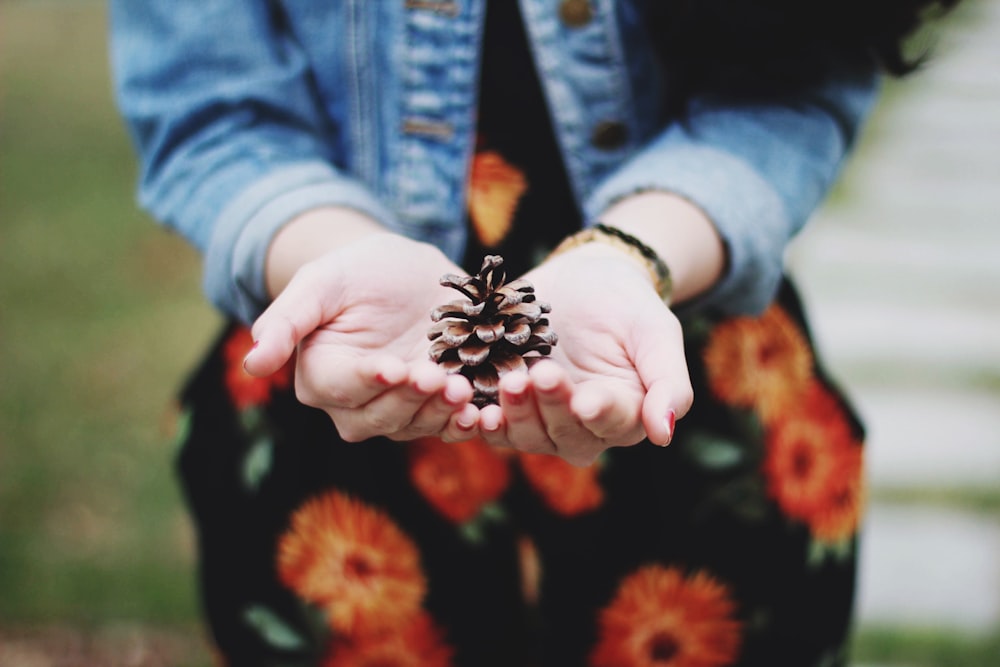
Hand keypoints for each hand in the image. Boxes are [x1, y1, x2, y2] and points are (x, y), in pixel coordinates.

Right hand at [244, 232, 477, 441]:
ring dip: (440, 412)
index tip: (393, 368)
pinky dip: (465, 424)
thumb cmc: (357, 271)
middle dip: (409, 399)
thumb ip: (287, 320)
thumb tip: (252, 364)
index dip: (367, 381)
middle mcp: (355, 402)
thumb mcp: (322, 282)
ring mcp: (397, 408)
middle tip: (439, 377)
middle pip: (377, 417)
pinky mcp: (434, 407)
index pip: (339, 388)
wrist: (407, 271)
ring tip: (464, 389)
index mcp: (320, 373)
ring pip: (413, 425)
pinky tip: (483, 415)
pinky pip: (446, 426)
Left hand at [478, 244, 693, 465]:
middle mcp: (580, 428)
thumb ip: (669, 382)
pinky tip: (468, 398)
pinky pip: (488, 421)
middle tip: (541, 374)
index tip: (587, 401)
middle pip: (565, 434)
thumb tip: (664, 433)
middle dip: (552, 406)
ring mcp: (539, 419)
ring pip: (525, 435)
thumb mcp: (657, 332)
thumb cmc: (629, 305)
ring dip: (514, 413)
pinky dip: (476, 415)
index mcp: (624, 416)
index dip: (599, 413)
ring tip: (510, 382)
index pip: (612, 423)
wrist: (583, 278)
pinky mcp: (502, 403)